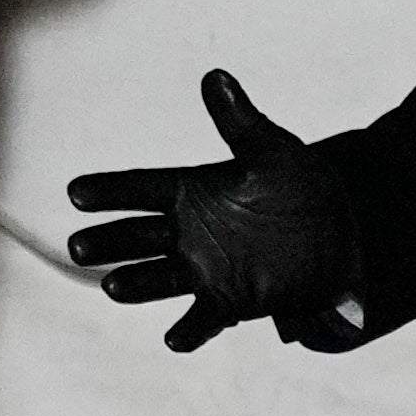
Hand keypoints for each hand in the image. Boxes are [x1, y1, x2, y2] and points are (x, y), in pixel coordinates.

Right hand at [65, 69, 365, 349]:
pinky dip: (189, 331)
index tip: (76, 192)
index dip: (110, 192)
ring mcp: (204, 268)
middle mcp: (188, 232)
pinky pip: (201, 319)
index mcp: (190, 191)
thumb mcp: (271, 150)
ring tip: (114, 286)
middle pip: (136, 237)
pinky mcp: (228, 300)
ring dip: (135, 284)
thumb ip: (239, 121)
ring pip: (158, 278)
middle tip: (80, 246)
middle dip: (108, 242)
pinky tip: (176, 339)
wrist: (339, 232)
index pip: (140, 189)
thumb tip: (216, 77)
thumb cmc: (300, 186)